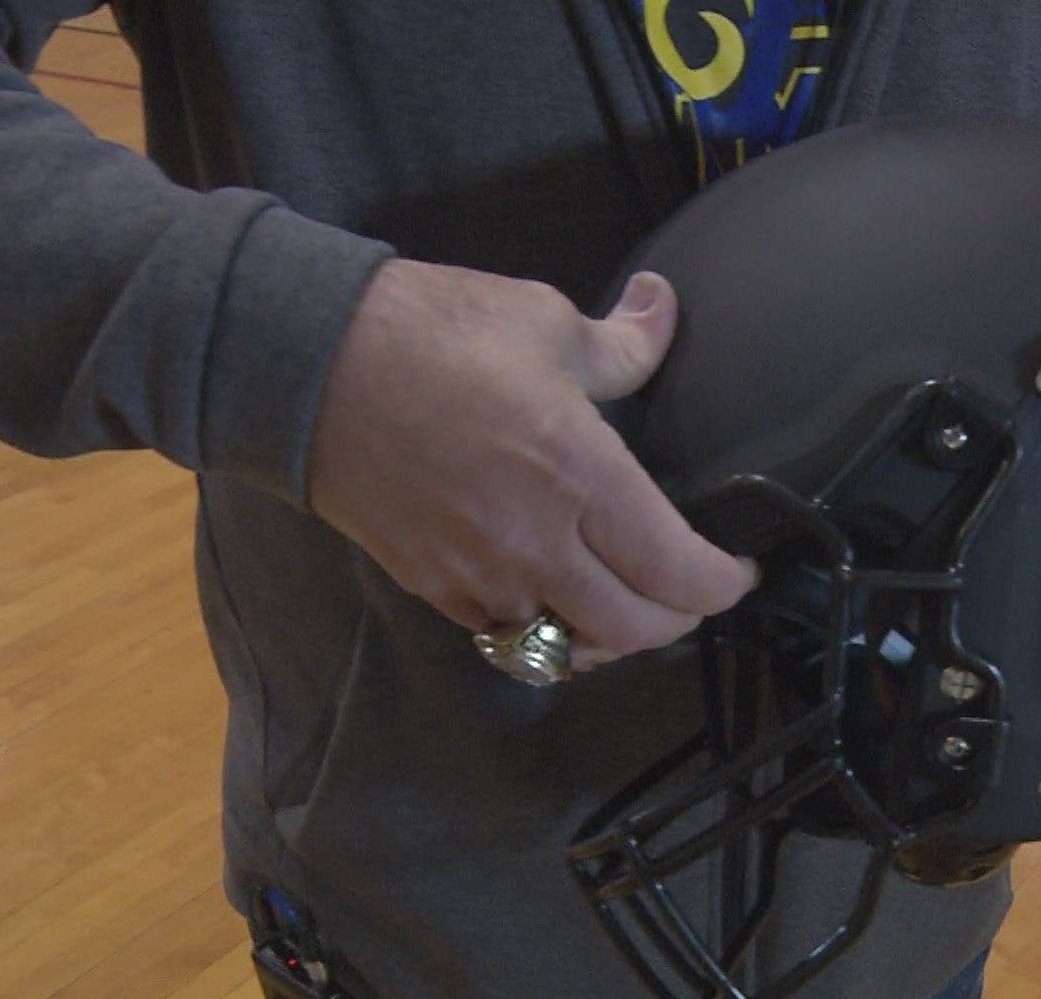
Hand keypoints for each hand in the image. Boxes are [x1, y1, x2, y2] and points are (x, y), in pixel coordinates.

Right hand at [306, 259, 757, 669]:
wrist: (305, 363)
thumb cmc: (426, 333)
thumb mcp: (542, 319)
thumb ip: (621, 341)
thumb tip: (662, 309)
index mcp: (580, 474)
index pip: (677, 570)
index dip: (722, 584)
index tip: (735, 570)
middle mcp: (536, 542)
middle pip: (635, 630)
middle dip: (677, 618)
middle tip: (690, 590)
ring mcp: (478, 574)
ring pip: (568, 647)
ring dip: (608, 636)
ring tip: (622, 601)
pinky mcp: (430, 585)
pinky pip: (504, 635)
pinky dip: (540, 629)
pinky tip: (549, 596)